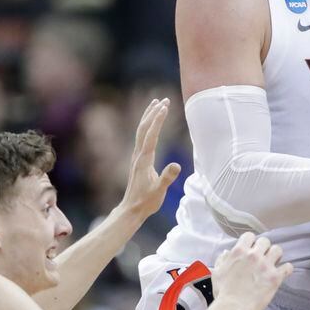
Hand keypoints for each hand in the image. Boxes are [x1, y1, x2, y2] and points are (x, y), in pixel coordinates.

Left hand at [119, 98, 182, 219]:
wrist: (131, 209)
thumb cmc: (146, 201)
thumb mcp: (159, 192)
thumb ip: (167, 178)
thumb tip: (177, 166)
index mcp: (143, 160)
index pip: (151, 136)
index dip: (157, 121)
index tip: (165, 107)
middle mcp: (138, 155)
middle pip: (143, 129)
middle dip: (153, 113)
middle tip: (164, 100)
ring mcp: (137, 156)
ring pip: (141, 131)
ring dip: (148, 117)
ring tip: (157, 103)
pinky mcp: (139, 159)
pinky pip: (142, 138)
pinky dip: (148, 126)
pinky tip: (152, 124)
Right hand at [213, 232, 291, 309]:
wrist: (232, 308)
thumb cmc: (223, 292)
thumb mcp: (217, 272)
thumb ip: (223, 259)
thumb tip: (227, 252)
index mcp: (239, 252)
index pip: (250, 236)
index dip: (251, 242)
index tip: (251, 249)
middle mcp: (254, 255)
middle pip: (265, 241)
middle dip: (264, 249)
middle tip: (262, 258)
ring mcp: (266, 266)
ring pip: (278, 250)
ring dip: (275, 256)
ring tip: (272, 263)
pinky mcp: (275, 277)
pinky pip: (288, 267)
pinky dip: (286, 269)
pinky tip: (282, 273)